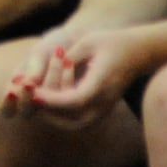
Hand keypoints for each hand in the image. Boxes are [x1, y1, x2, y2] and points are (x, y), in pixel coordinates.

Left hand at [14, 28, 141, 128]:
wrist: (137, 52)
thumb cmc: (110, 42)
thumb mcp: (88, 42)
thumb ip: (68, 57)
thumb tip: (42, 73)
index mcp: (102, 84)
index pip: (75, 100)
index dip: (51, 99)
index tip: (32, 92)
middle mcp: (104, 102)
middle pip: (71, 119)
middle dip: (46, 110)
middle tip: (28, 95)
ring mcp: (103, 109)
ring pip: (73, 124)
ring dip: (51, 114)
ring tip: (35, 96)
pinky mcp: (100, 110)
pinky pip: (76, 120)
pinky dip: (59, 113)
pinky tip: (46, 97)